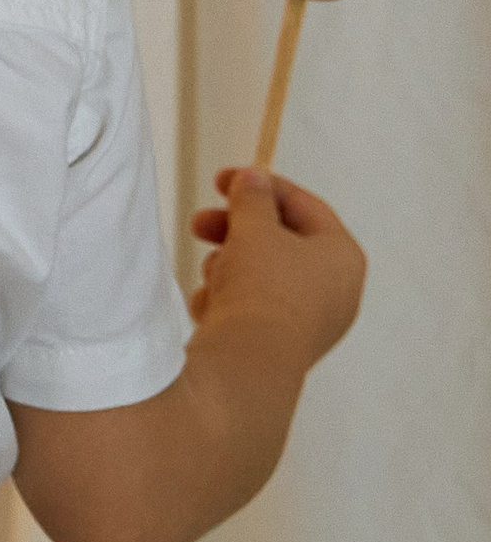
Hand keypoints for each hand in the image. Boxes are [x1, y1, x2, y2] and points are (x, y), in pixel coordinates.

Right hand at [188, 166, 365, 366]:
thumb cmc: (263, 286)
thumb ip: (253, 197)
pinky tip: (208, 306)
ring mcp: (311, 323)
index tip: (222, 180)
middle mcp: (336, 291)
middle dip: (235, 231)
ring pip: (262, 278)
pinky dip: (229, 301)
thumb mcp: (254, 228)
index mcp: (343, 256)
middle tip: (198, 224)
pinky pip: (254, 310)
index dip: (261, 186)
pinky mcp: (283, 348)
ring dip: (229, 267)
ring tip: (208, 273)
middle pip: (281, 243)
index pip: (305, 206)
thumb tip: (255, 178)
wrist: (250, 363)